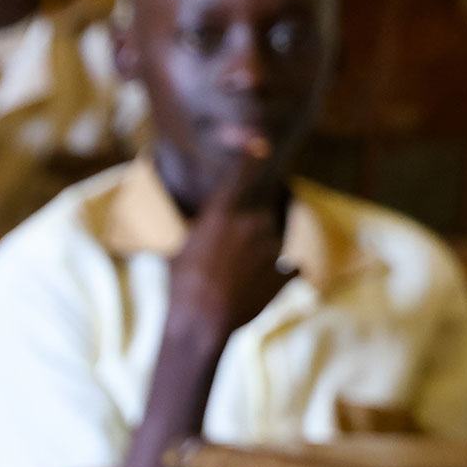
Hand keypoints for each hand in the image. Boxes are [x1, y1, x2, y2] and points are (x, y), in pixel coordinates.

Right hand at [167, 127, 288, 352]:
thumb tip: (209, 227)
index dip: (254, 152)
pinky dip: (270, 277)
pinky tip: (250, 290)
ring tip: (231, 278)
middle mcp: (253, 222)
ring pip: (268, 241)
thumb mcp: (183, 248)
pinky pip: (281, 269)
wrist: (201, 324)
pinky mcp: (284, 272)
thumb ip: (204, 231)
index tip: (262, 142)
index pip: (244, 171)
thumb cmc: (182, 285)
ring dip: (255, 253)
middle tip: (226, 250)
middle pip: (259, 211)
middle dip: (249, 224)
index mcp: (224, 211)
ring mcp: (273, 247)